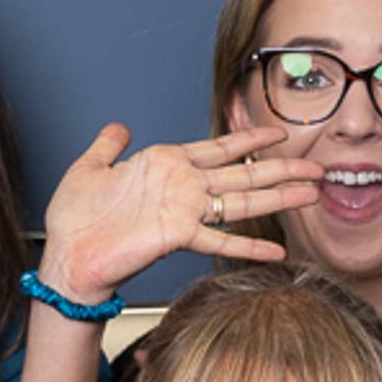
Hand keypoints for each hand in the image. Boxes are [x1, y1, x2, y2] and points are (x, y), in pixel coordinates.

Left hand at [36, 122, 316, 303]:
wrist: (66, 255)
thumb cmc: (74, 218)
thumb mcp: (90, 168)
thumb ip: (108, 146)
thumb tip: (118, 127)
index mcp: (166, 165)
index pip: (218, 148)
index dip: (250, 141)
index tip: (279, 134)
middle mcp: (182, 187)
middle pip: (243, 174)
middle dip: (282, 169)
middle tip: (316, 167)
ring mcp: (183, 211)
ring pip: (241, 200)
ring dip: (279, 195)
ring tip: (312, 192)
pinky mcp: (176, 235)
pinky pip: (220, 240)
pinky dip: (248, 245)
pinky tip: (277, 250)